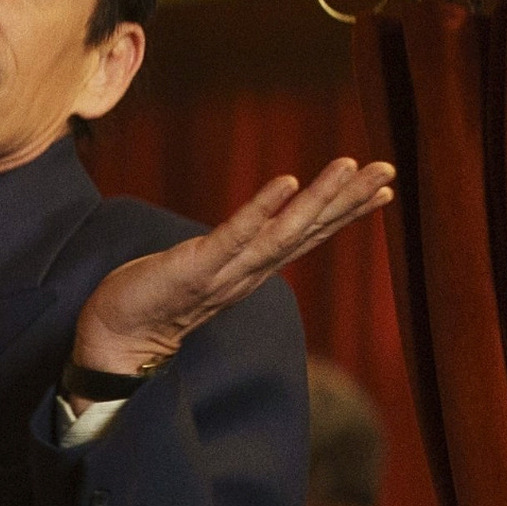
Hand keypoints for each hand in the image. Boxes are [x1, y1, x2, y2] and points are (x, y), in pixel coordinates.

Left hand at [71, 158, 394, 391]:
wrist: (118, 339)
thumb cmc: (156, 298)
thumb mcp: (205, 269)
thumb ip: (232, 252)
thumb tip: (252, 228)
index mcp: (253, 268)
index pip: (308, 234)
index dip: (347, 211)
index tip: (384, 187)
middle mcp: (249, 271)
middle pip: (308, 231)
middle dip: (349, 200)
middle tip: (389, 168)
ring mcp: (226, 271)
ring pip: (283, 232)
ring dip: (320, 199)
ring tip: (349, 166)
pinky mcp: (196, 267)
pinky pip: (234, 235)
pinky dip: (262, 209)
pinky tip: (288, 181)